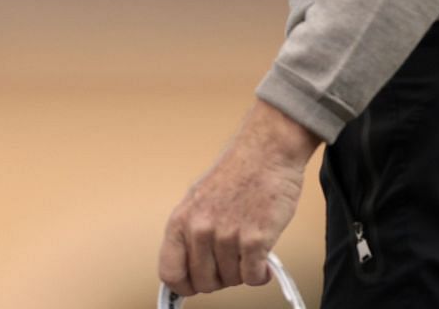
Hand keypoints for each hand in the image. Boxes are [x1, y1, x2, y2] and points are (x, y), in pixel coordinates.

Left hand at [159, 101, 319, 296]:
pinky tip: (263, 260)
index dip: (184, 286)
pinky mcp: (255, 239)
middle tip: (231, 263)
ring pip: (231, 281)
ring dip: (242, 272)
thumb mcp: (199, 200)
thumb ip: (191, 233)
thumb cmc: (237, 173)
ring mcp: (226, 236)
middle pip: (203, 283)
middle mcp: (200, 230)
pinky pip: (253, 277)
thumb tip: (188, 267)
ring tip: (248, 250)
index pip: (170, 273)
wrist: (267, 152)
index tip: (195, 286)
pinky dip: (260, 274)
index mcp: (181, 221)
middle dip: (219, 279)